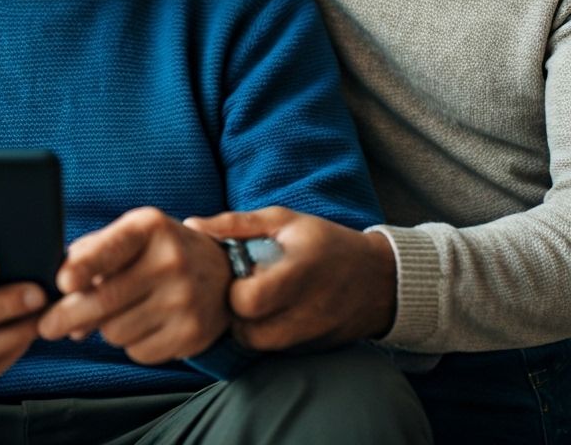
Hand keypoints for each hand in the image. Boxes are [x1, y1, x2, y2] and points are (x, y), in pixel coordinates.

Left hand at [38, 207, 231, 363]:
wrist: (222, 273)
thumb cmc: (161, 249)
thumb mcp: (132, 233)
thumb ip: (92, 252)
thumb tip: (61, 293)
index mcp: (150, 228)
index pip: (113, 248)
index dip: (84, 266)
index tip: (62, 282)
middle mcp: (171, 262)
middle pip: (106, 300)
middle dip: (68, 315)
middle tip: (47, 326)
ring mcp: (184, 301)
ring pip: (116, 331)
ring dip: (103, 327)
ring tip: (117, 310)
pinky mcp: (191, 334)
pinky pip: (137, 351)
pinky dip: (129, 342)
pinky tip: (142, 322)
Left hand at [184, 208, 395, 350]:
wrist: (379, 278)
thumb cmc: (324, 241)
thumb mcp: (283, 219)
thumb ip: (236, 224)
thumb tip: (192, 225)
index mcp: (295, 274)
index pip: (246, 301)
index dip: (230, 290)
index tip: (233, 273)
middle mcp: (304, 311)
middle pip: (247, 332)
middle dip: (233, 313)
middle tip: (237, 289)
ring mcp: (310, 336)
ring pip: (259, 346)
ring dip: (248, 326)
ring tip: (252, 300)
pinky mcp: (313, 350)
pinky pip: (277, 351)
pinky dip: (267, 335)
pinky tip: (270, 313)